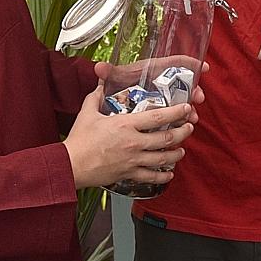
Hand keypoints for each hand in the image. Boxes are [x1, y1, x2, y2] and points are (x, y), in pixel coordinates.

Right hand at [63, 82, 194, 188]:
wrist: (71, 165)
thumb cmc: (79, 140)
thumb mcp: (88, 112)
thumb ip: (97, 96)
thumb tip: (101, 83)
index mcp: (126, 125)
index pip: (158, 116)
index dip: (176, 112)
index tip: (186, 108)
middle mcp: (134, 143)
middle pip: (167, 138)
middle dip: (183, 132)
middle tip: (189, 127)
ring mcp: (133, 160)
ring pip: (163, 158)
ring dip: (176, 153)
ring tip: (182, 149)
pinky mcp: (129, 174)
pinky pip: (151, 177)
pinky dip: (163, 176)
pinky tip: (169, 174)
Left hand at [94, 60, 208, 120]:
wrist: (112, 100)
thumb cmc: (116, 86)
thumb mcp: (115, 79)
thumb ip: (109, 73)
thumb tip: (99, 67)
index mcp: (152, 70)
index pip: (173, 63)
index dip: (189, 63)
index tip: (203, 67)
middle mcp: (161, 82)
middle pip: (182, 83)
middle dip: (193, 90)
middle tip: (198, 98)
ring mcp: (163, 96)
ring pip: (181, 100)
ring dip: (189, 108)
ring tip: (192, 117)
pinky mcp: (162, 109)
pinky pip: (176, 114)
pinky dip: (182, 119)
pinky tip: (184, 127)